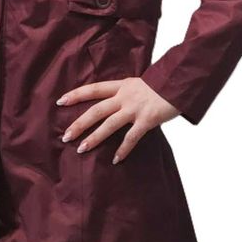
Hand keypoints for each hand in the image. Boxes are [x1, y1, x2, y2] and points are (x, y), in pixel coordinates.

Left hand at [56, 77, 180, 163]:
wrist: (181, 81)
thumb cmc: (163, 84)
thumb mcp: (140, 84)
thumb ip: (127, 93)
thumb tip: (116, 104)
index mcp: (122, 85)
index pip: (94, 89)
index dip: (76, 95)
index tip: (60, 101)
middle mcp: (125, 96)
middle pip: (96, 110)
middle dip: (79, 123)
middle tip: (65, 136)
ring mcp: (135, 108)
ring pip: (109, 124)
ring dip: (94, 138)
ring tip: (81, 149)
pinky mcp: (147, 120)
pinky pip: (131, 137)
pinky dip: (123, 149)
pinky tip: (116, 159)